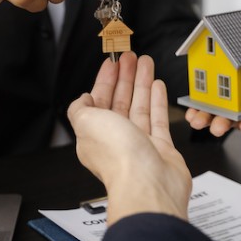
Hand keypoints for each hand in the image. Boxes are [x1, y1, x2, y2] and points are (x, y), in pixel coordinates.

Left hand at [68, 52, 191, 224]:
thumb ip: (80, 108)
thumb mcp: (86, 123)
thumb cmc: (118, 158)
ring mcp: (140, 143)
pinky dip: (157, 100)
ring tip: (146, 63)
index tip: (112, 63)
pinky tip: (157, 86)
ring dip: (142, 83)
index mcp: (94, 134)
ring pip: (140, 106)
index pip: (98, 101)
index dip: (105, 80)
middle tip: (130, 57)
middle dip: (125, 77)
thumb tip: (81, 99)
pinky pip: (158, 119)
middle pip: (120, 101)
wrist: (148, 183)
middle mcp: (117, 139)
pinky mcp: (160, 148)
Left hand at [184, 82, 240, 135]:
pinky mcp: (210, 101)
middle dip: (224, 124)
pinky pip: (202, 107)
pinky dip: (195, 109)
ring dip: (205, 118)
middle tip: (217, 127)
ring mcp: (225, 106)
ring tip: (197, 120)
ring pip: (215, 115)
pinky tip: (190, 111)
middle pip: (233, 119)